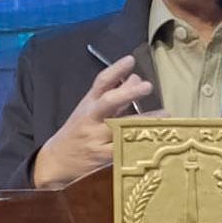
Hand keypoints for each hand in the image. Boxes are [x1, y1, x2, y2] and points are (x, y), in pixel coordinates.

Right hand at [33, 54, 154, 184]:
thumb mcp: (89, 110)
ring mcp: (96, 138)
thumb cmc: (77, 133)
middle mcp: (92, 118)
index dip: (115, 70)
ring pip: (120, 126)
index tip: (130, 60)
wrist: (57, 162)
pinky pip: (123, 149)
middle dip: (128, 93)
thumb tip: (135, 78)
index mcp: (89, 104)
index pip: (101, 83)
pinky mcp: (102, 157)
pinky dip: (139, 143)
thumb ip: (113, 96)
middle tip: (147, 86)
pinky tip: (155, 139)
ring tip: (164, 114)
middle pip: (108, 102)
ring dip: (143, 119)